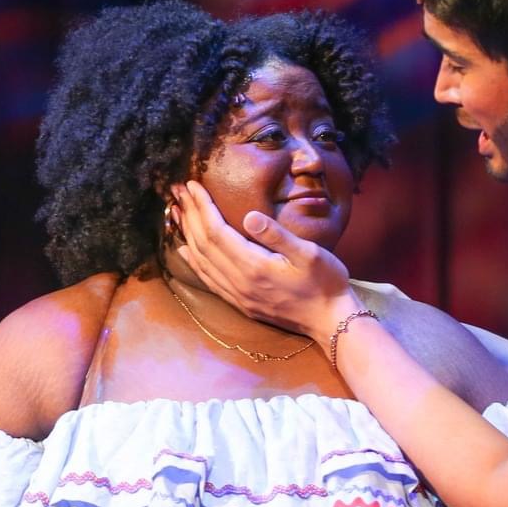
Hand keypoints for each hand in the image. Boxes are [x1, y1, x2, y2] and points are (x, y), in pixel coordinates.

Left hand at [171, 180, 358, 336]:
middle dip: (189, 215)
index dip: (201, 207)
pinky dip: (194, 262)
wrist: (330, 321)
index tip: (191, 185)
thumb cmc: (325, 283)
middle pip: (203, 244)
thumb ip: (277, 236)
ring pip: (202, 262)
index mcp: (253, 266)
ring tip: (177, 213)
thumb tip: (249, 216)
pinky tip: (186, 251)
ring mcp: (238, 295)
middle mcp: (239, 282)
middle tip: (178, 192)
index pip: (216, 231)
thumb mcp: (309, 254)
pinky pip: (209, 280)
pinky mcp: (241, 303)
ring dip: (187, 235)